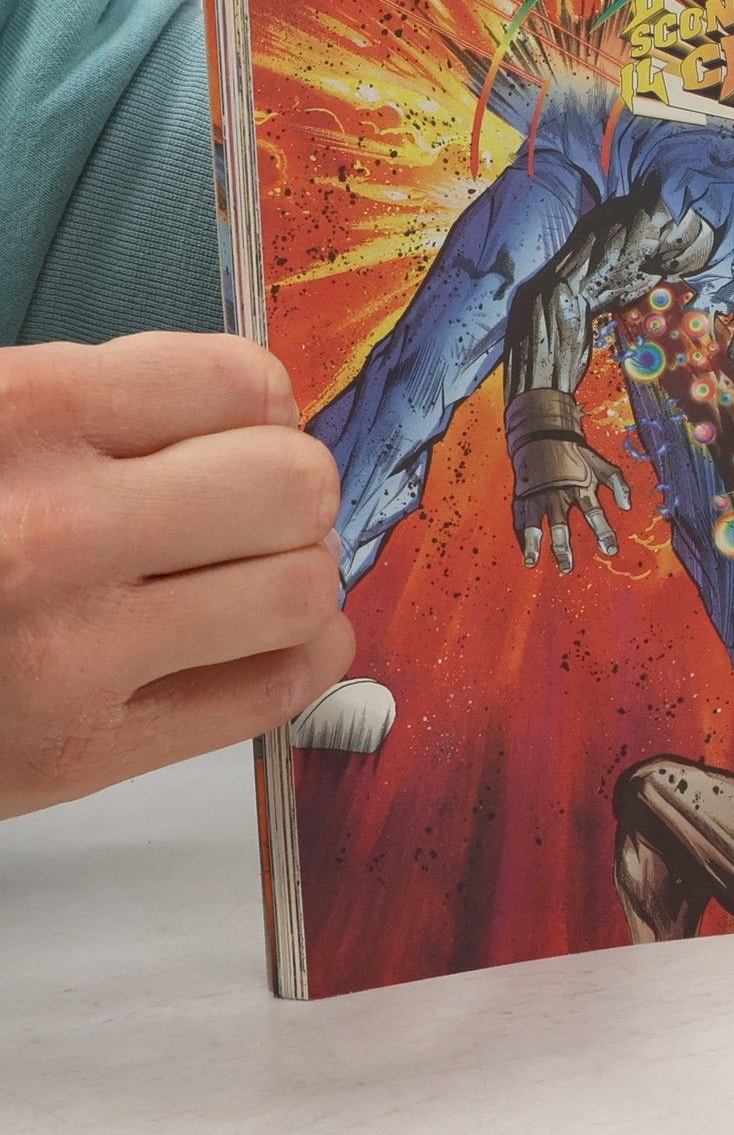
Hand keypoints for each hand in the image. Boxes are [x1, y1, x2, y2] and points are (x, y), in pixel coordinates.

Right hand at [0, 334, 351, 818]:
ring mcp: (65, 651)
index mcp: (15, 416)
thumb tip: (249, 399)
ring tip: (257, 571)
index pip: (238, 381)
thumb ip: (87, 401)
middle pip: (289, 485)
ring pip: (296, 590)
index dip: (259, 402)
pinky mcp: (76, 753)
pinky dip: (303, 657)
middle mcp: (47, 530)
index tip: (246, 423)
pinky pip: (269, 693)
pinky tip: (274, 637)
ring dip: (298, 575)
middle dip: (291, 488)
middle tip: (258, 502)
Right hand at [511, 432, 631, 572]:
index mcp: (579, 488)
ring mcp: (537, 496)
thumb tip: (628, 507)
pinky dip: (521, 535)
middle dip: (563, 548)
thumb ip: (618, 484)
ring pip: (535, 524)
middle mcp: (558, 495)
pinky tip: (523, 551)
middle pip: (561, 526)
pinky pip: (520, 518)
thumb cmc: (575, 453)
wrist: (544, 434)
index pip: (595, 514)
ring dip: (534, 545)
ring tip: (533, 563)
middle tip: (567, 567)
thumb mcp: (602, 465)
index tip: (611, 550)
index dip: (604, 533)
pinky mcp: (522, 495)